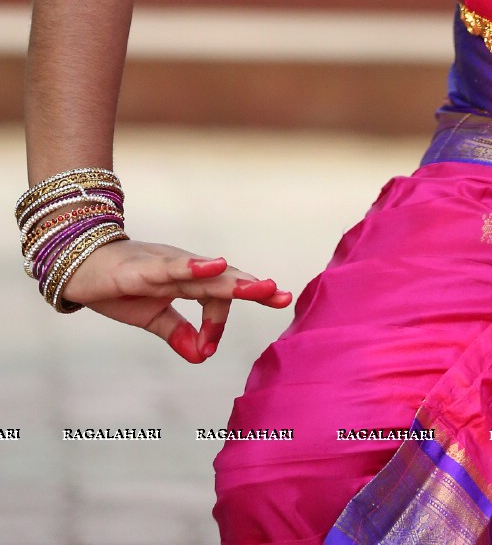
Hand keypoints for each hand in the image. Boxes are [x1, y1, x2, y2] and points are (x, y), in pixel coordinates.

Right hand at [57, 238, 291, 363]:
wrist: (79, 266)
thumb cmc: (118, 287)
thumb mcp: (151, 317)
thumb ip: (177, 333)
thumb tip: (201, 356)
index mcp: (188, 281)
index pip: (217, 299)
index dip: (220, 323)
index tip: (209, 348)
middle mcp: (185, 268)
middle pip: (226, 279)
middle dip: (255, 288)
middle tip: (283, 297)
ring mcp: (166, 264)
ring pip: (207, 273)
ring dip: (235, 280)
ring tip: (261, 287)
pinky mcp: (144, 266)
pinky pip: (174, 267)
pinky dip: (196, 266)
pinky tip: (214, 265)